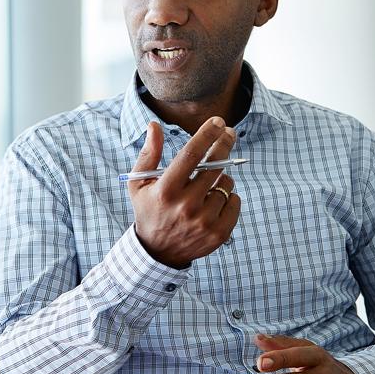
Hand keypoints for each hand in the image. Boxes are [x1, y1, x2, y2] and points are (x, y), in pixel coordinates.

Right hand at [127, 117, 240, 268]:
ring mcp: (204, 221)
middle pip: (215, 166)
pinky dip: (229, 196)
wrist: (157, 251)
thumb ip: (149, 153)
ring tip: (208, 184)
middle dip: (224, 145)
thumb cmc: (148, 210)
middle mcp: (186, 206)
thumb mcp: (139, 183)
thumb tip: (154, 125)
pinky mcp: (219, 233)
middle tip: (228, 134)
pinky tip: (215, 199)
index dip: (207, 135)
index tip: (218, 121)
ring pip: (226, 184)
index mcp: (166, 191)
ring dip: (221, 177)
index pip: (191, 155)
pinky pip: (235, 201)